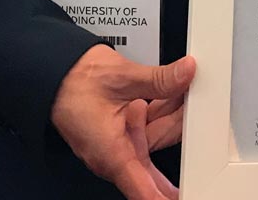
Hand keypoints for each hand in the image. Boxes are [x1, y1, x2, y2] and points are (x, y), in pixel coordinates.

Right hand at [51, 44, 195, 199]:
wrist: (56, 71)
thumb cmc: (73, 83)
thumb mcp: (122, 77)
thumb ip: (159, 79)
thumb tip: (186, 74)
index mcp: (112, 154)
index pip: (145, 190)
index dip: (165, 197)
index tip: (185, 196)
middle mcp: (116, 154)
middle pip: (160, 157)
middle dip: (180, 134)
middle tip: (202, 116)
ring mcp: (121, 142)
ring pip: (158, 136)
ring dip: (174, 115)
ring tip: (191, 91)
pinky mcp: (123, 129)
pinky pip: (150, 125)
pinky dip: (163, 109)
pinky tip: (177, 91)